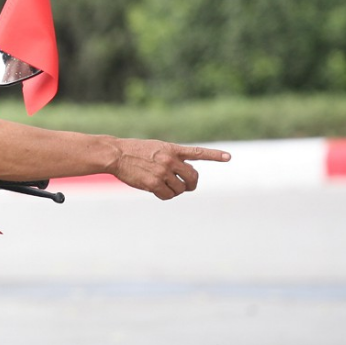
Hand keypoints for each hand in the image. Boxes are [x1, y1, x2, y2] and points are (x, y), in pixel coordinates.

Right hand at [109, 139, 230, 199]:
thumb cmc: (133, 151)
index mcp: (172, 149)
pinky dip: (165, 196)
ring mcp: (163, 172)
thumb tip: (181, 178)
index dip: (214, 155)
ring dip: (175, 191)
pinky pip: (167, 195)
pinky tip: (156, 190)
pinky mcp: (154, 183)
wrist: (116, 154)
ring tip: (164, 186)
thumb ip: (170, 158)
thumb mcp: (155, 148)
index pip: (198, 152)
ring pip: (180, 189)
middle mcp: (170, 160)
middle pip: (193, 177)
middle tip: (187, 187)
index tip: (229, 157)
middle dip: (192, 184)